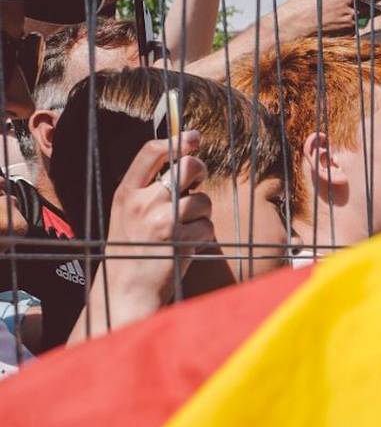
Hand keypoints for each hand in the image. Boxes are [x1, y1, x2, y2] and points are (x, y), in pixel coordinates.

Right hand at [102, 131, 215, 312]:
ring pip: (203, 199)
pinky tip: (185, 247)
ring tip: (182, 230)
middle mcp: (143, 202)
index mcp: (126, 193)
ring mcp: (163, 221)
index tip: (192, 136)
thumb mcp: (127, 213)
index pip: (152, 152)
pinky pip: (207, 226)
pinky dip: (202, 236)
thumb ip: (147, 189)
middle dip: (200, 170)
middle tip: (197, 182)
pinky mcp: (182, 240)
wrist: (126, 290)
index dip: (176, 141)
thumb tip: (183, 161)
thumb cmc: (130, 250)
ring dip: (201, 214)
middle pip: (188, 166)